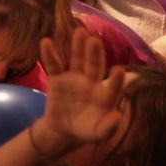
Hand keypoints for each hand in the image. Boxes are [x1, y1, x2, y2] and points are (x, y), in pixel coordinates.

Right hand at [33, 31, 128, 157]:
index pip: (113, 86)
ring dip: (78, 47)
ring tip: (79, 32)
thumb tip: (118, 117)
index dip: (116, 79)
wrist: (63, 129)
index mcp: (105, 95)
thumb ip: (109, 127)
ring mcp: (74, 78)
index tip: (119, 69)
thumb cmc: (86, 130)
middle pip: (94, 66)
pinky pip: (54, 65)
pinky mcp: (57, 78)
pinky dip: (50, 54)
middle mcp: (92, 82)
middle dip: (95, 54)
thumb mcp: (98, 133)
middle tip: (94, 40)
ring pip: (77, 60)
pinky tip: (46, 42)